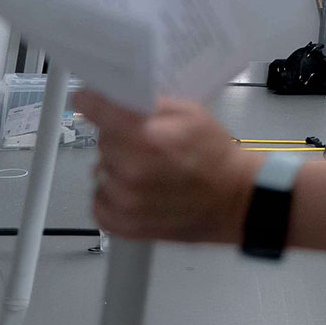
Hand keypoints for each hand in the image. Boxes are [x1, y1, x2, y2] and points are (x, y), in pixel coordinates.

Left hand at [74, 93, 256, 244]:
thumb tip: (120, 100)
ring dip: (117, 169)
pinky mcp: (125, 225)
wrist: (237, 201)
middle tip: (146, 145)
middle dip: (119, 139)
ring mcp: (125, 202)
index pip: (96, 111)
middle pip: (102, 142)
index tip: (88, 99)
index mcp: (146, 139)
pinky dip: (113, 196)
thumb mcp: (192, 114)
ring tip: (147, 172)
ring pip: (100, 171)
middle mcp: (130, 171)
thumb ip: (151, 105)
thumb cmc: (218, 158)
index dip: (91, 101)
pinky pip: (99, 202)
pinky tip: (136, 192)